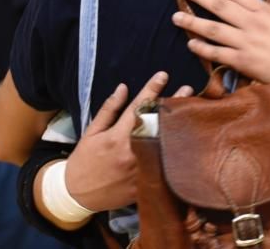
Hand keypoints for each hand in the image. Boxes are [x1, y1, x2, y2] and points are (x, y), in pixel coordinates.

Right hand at [63, 71, 193, 211]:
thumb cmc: (84, 160)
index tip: (163, 75)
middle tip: (188, 90)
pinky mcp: (145, 183)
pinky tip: (186, 141)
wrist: (77, 195)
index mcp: (116, 137)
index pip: (138, 107)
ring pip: (163, 143)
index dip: (151, 88)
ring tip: (192, 111)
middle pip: (157, 124)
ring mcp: (140, 169)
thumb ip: (109, 109)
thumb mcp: (91, 132)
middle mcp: (131, 151)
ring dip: (177, 126)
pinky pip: (163, 165)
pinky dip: (174, 152)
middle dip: (173, 105)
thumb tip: (123, 87)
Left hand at [173, 0, 269, 82]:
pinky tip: (190, 43)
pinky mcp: (243, 63)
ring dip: (193, 22)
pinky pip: (218, 54)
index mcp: (266, 11)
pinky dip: (203, 49)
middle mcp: (253, 25)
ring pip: (214, 30)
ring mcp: (246, 44)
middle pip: (221, 7)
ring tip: (176, 16)